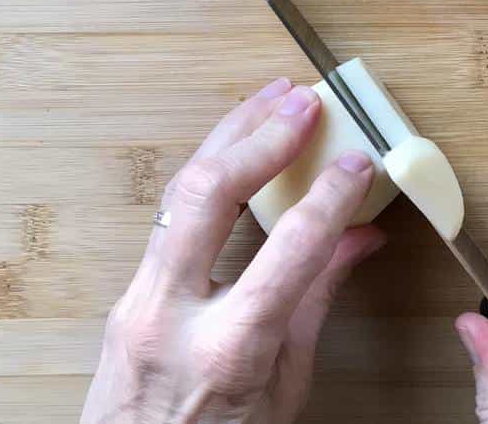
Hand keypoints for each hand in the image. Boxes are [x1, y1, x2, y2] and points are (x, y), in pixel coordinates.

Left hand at [81, 78, 384, 423]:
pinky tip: (234, 144)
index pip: (290, 249)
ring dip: (229, 136)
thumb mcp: (285, 388)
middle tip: (305, 102)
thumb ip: (318, 301)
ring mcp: (137, 300)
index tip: (360, 163)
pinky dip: (207, 168)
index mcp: (225, 351)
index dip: (332, 196)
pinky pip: (168, 214)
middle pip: (209, 195)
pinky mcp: (126, 294)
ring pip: (179, 192)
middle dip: (261, 137)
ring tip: (271, 99)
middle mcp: (169, 316)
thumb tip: (361, 237)